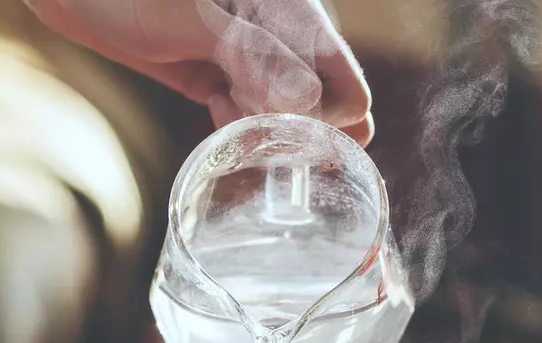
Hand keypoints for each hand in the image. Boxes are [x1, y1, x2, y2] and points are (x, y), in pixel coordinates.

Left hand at [23, 0, 373, 144]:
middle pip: (323, 107)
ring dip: (264, 130)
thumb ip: (252, 57)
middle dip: (296, 129)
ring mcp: (253, 56)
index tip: (288, 132)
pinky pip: (250, 112)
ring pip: (285, 115)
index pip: (346, 87)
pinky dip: (239, 124)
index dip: (330, 121)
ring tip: (227, 110)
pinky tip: (218, 113)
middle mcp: (283, 35)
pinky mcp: (220, 72)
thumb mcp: (194, 20)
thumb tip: (308, 103)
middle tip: (255, 125)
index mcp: (293, 11)